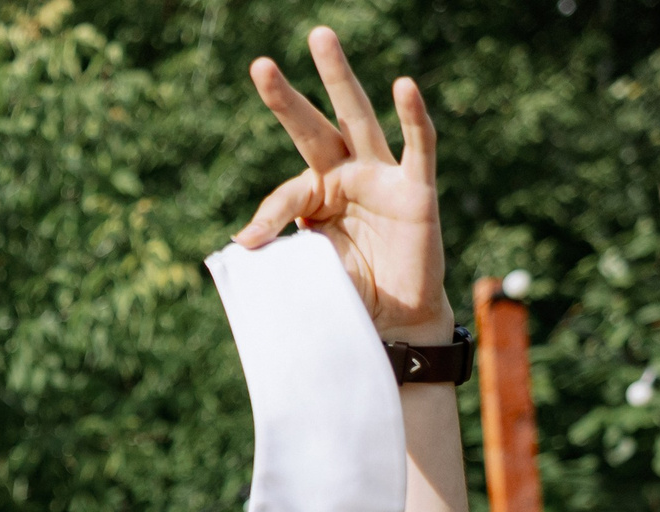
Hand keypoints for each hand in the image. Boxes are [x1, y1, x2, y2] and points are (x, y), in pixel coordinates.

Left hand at [235, 28, 451, 342]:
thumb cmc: (350, 295)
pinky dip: (413, 116)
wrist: (393, 325)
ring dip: (339, 78)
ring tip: (319, 38)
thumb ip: (281, 249)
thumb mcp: (309, 270)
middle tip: (259, 66)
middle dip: (287, 99)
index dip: (268, 216)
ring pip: (358, 118)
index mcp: (316, 198)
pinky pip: (418, 146)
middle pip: (314, 129)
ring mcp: (382, 179)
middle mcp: (347, 177)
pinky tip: (403, 86)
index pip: (287, 193)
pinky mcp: (416, 191)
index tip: (250, 242)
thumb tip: (240, 240)